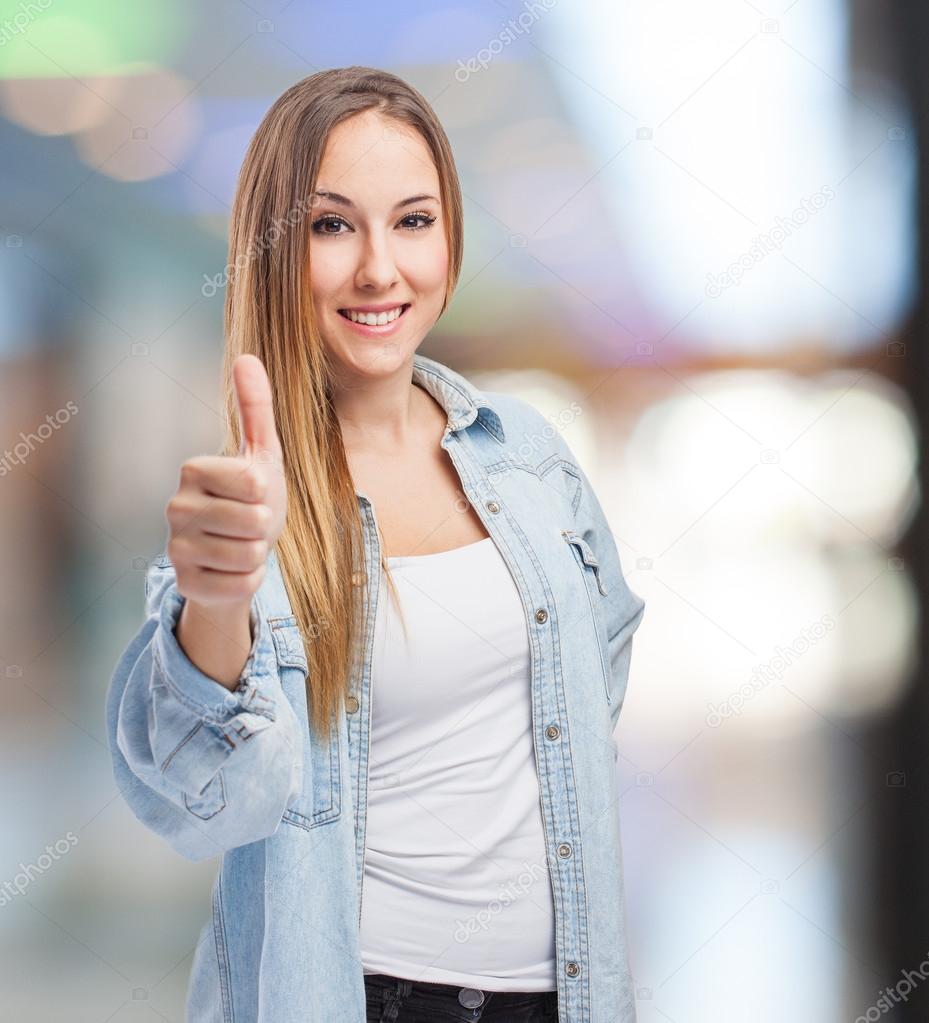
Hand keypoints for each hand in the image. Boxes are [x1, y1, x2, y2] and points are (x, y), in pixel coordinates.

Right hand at [165, 354, 287, 607]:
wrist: (240, 553)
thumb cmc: (253, 498)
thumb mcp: (261, 453)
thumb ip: (255, 408)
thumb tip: (248, 357)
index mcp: (193, 470)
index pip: (255, 484)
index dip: (266, 492)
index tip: (252, 494)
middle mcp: (175, 508)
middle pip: (254, 521)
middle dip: (265, 526)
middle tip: (249, 523)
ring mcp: (176, 548)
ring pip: (249, 555)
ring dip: (258, 553)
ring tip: (242, 544)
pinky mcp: (186, 584)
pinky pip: (241, 584)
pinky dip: (249, 580)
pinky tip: (233, 569)